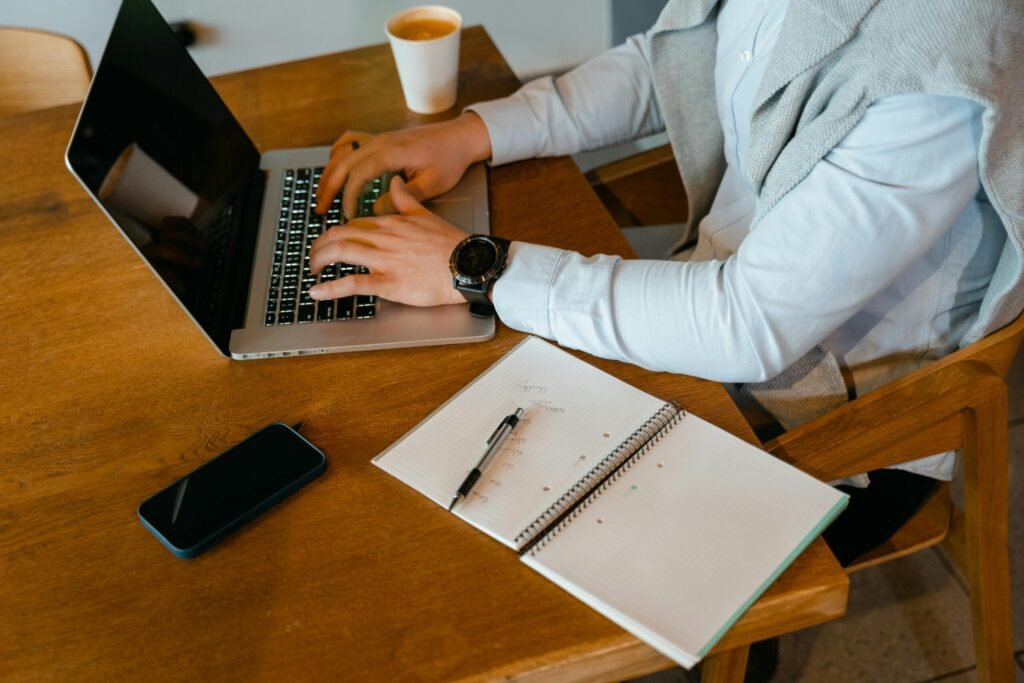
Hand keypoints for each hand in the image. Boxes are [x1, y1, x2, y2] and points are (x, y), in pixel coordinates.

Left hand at [308, 176, 466, 306]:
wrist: (468, 264)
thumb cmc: (451, 244)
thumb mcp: (426, 214)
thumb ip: (405, 199)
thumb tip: (394, 183)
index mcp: (390, 223)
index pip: (353, 223)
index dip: (337, 232)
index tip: (331, 241)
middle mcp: (383, 239)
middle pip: (338, 235)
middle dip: (319, 245)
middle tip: (314, 256)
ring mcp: (384, 260)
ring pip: (340, 252)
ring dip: (319, 260)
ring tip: (312, 270)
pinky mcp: (389, 282)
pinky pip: (353, 284)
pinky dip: (330, 289)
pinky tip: (316, 292)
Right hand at [314, 112, 491, 218]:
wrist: (459, 137)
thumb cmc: (449, 159)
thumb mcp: (432, 184)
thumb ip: (405, 198)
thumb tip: (377, 210)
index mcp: (392, 152)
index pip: (358, 174)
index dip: (349, 196)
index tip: (348, 215)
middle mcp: (380, 141)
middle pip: (342, 163)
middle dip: (328, 188)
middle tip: (321, 210)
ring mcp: (378, 137)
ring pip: (342, 152)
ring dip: (329, 173)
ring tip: (322, 194)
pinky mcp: (380, 138)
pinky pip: (350, 141)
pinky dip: (338, 154)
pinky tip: (334, 167)